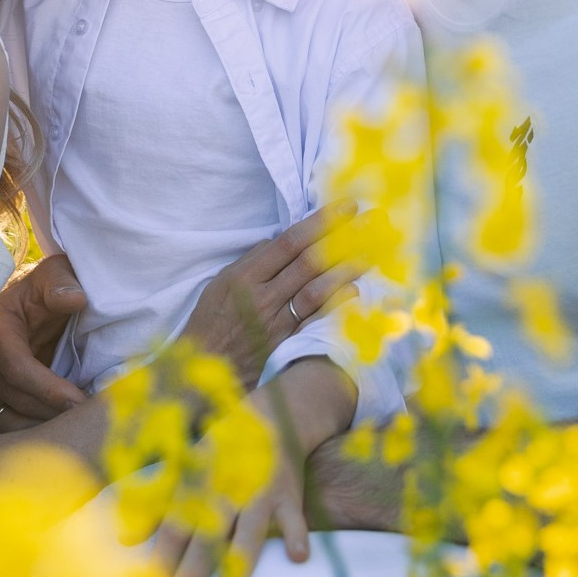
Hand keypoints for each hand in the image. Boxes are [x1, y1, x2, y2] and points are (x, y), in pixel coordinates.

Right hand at [0, 255, 89, 430]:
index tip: (80, 401)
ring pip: (9, 419)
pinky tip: (60, 429)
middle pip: (16, 399)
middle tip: (91, 420)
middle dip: (54, 412)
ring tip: (78, 427)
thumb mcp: (51, 276)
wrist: (18, 306)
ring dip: (44, 427)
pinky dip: (32, 431)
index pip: (17, 368)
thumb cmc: (38, 291)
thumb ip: (61, 283)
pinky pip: (5, 425)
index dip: (49, 389)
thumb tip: (76, 300)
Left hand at [152, 385, 314, 576]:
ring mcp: (258, 493)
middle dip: (189, 576)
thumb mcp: (185, 469)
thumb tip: (124, 539)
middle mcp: (224, 492)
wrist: (272, 414)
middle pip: (205, 539)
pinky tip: (297, 557)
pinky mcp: (288, 494)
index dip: (160, 560)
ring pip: (247, 531)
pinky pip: (295, 518)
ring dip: (239, 561)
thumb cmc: (221, 450)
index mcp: (196, 487)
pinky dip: (297, 534)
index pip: (174, 529)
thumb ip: (156, 504)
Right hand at [177, 205, 362, 386]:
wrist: (204, 369)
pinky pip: (316, 322)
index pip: (289, 242)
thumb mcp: (219, 284)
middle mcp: (263, 297)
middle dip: (343, 238)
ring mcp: (277, 323)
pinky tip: (355, 290)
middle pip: (310, 262)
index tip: (345, 207)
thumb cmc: (210, 323)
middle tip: (373, 221)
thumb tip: (278, 242)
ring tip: (371, 253)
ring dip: (347, 270)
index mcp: (245, 277)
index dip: (321, 222)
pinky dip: (336, 305)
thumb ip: (250, 262)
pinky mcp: (286, 345)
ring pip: (317, 290)